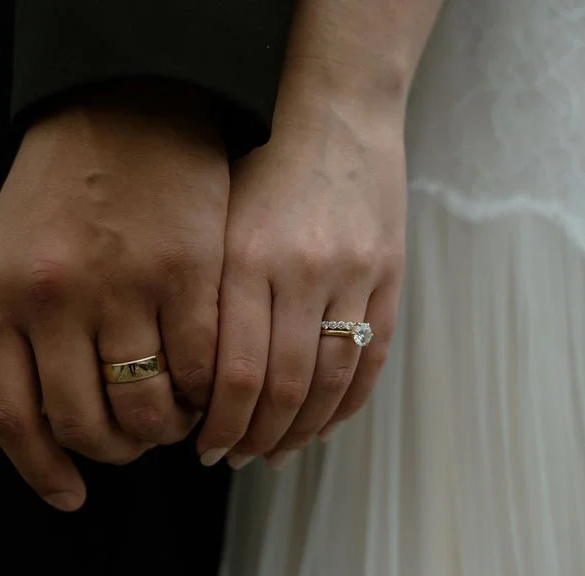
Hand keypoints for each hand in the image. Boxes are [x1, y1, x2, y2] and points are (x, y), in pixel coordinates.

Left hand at [0, 83, 227, 509]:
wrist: (122, 102)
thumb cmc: (64, 183)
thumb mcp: (10, 256)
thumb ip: (17, 334)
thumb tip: (52, 421)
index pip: (12, 418)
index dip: (42, 472)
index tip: (71, 496)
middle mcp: (54, 301)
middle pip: (84, 423)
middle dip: (117, 450)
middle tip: (138, 442)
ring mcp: (122, 287)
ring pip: (147, 407)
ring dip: (164, 429)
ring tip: (176, 416)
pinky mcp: (188, 273)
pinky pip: (200, 366)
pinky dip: (205, 391)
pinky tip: (207, 383)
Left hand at [196, 89, 406, 469]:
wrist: (336, 109)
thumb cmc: (260, 164)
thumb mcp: (217, 218)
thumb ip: (208, 293)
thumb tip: (194, 382)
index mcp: (248, 257)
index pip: (233, 371)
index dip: (219, 424)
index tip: (202, 447)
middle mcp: (303, 270)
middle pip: (283, 387)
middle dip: (254, 437)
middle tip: (232, 458)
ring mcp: (355, 275)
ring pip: (331, 382)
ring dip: (301, 430)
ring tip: (274, 452)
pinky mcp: (390, 276)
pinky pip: (373, 359)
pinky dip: (348, 404)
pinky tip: (323, 426)